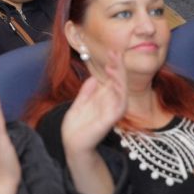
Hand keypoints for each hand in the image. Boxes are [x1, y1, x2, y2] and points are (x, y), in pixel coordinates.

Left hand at [59, 51, 125, 193]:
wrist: (72, 142)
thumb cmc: (77, 125)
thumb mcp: (80, 102)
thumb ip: (87, 91)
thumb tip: (94, 77)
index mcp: (104, 99)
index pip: (112, 79)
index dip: (113, 65)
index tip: (111, 51)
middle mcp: (111, 103)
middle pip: (119, 81)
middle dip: (118, 66)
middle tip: (115, 51)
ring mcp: (113, 111)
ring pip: (122, 89)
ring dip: (120, 75)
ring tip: (114, 62)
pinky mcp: (111, 119)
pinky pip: (120, 103)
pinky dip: (119, 90)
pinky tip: (114, 79)